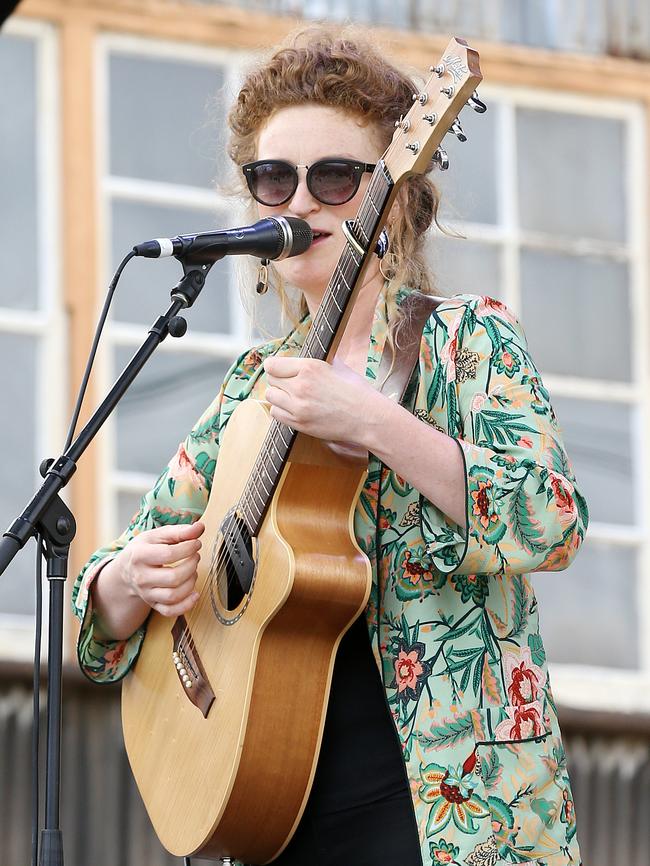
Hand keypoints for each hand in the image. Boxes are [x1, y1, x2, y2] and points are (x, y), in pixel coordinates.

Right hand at [109, 520, 204, 617]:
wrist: (126, 570)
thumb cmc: (144, 550)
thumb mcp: (157, 536)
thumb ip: (179, 531)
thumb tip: (199, 527)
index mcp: (139, 556)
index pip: (169, 554)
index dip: (188, 548)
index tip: (196, 543)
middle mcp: (141, 577)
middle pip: (173, 577)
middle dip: (191, 565)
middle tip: (195, 556)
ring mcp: (147, 594)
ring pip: (173, 596)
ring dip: (191, 583)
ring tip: (193, 571)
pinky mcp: (153, 604)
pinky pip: (170, 611)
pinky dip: (186, 605)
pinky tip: (194, 593)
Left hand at [263, 355, 381, 445]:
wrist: (366, 417)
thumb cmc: (356, 391)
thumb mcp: (338, 367)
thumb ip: (317, 363)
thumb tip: (305, 359)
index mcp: (310, 367)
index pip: (272, 365)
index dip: (275, 367)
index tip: (279, 370)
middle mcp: (301, 385)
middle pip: (270, 380)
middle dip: (279, 381)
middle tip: (290, 385)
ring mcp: (298, 406)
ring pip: (270, 396)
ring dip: (279, 396)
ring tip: (292, 397)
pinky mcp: (299, 422)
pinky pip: (276, 413)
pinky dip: (282, 411)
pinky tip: (294, 409)